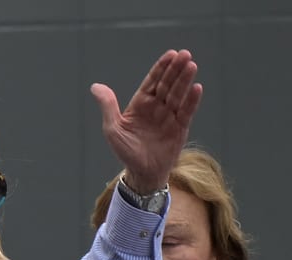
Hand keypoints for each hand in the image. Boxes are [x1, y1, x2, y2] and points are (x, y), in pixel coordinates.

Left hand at [92, 49, 203, 192]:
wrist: (141, 173)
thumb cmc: (126, 150)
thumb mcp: (113, 128)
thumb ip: (108, 106)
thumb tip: (95, 86)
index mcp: (141, 104)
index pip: (152, 81)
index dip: (161, 68)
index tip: (171, 54)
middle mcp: (157, 107)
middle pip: (167, 84)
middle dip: (175, 69)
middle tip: (184, 54)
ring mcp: (170, 117)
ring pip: (178, 95)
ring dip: (184, 80)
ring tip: (191, 65)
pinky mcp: (180, 128)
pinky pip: (186, 112)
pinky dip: (191, 100)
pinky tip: (196, 88)